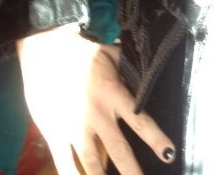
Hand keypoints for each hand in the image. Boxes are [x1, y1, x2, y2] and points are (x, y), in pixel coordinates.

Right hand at [17, 25, 174, 173]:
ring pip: (93, 164)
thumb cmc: (80, 52)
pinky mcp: (55, 135)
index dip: (155, 139)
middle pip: (119, 151)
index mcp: (113, 94)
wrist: (44, 51)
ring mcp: (74, 129)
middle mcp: (96, 116)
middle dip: (133, 172)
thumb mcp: (109, 54)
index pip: (140, 120)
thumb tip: (144, 71)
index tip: (169, 154)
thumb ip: (126, 67)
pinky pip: (65, 163)